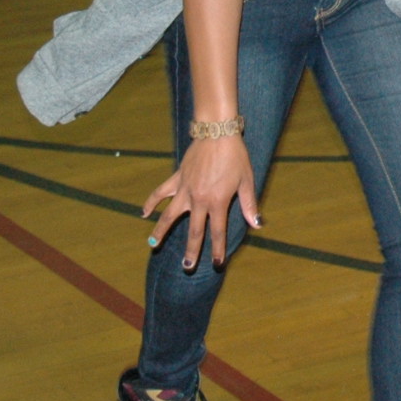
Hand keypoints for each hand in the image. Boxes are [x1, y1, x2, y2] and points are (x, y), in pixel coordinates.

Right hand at [143, 133, 259, 271]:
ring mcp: (185, 190)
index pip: (218, 231)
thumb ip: (249, 204)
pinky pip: (160, 193)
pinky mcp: (177, 179)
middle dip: (191, 250)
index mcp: (218, 202)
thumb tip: (257, 224)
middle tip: (187, 267)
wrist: (218, 133)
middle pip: (194, 230)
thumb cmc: (236, 156)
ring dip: (161, 231)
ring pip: (169, 215)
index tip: (217, 264)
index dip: (218, 249)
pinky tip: (143, 213)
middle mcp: (199, 200)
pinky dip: (150, 202)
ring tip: (153, 246)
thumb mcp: (247, 180)